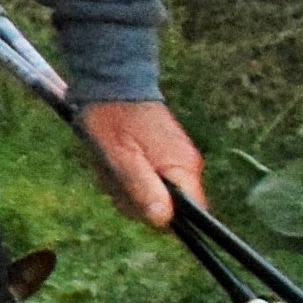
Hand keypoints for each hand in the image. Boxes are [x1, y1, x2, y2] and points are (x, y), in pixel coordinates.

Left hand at [81, 96, 205, 232]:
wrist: (111, 83)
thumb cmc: (113, 118)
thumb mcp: (120, 156)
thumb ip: (142, 187)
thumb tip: (163, 220)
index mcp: (183, 168)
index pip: (192, 214)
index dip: (164, 219)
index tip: (137, 203)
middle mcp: (186, 166)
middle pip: (168, 209)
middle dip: (136, 201)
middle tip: (114, 177)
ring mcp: (174, 160)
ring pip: (153, 196)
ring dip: (126, 187)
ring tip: (110, 164)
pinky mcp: (162, 156)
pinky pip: (147, 180)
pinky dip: (127, 176)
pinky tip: (114, 161)